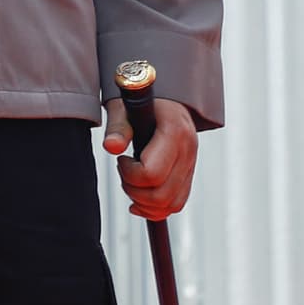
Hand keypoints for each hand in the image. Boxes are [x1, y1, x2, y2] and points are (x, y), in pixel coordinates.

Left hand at [102, 98, 199, 221]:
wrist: (163, 96)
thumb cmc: (142, 100)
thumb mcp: (124, 107)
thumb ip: (118, 127)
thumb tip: (111, 146)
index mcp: (175, 131)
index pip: (152, 174)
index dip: (129, 174)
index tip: (121, 159)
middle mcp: (189, 150)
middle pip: (161, 195)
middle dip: (134, 190)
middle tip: (124, 170)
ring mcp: (191, 163)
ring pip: (170, 205)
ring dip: (144, 202)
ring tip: (131, 181)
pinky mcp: (189, 173)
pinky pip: (177, 203)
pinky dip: (157, 208)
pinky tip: (139, 200)